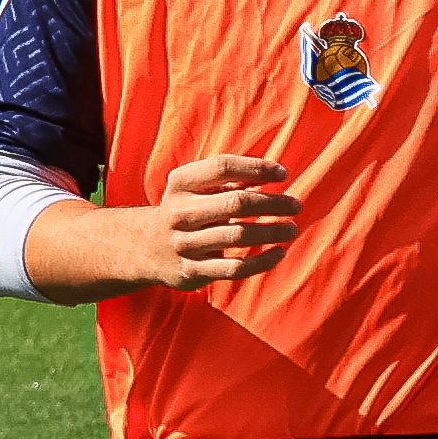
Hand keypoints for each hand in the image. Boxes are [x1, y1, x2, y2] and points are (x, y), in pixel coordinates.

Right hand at [30, 149, 295, 297]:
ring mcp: (183, 244)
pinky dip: (262, 262)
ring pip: (239, 236)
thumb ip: (228, 179)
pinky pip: (235, 269)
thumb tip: (273, 174)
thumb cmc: (184, 211)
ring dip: (273, 231)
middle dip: (273, 203)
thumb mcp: (193, 188)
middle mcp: (178, 212)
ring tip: (291, 229)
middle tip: (295, 205)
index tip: (282, 174)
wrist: (142, 249)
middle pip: (236, 202)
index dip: (257, 168)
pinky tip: (278, 253)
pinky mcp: (191, 271)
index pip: (222, 166)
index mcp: (180, 184)